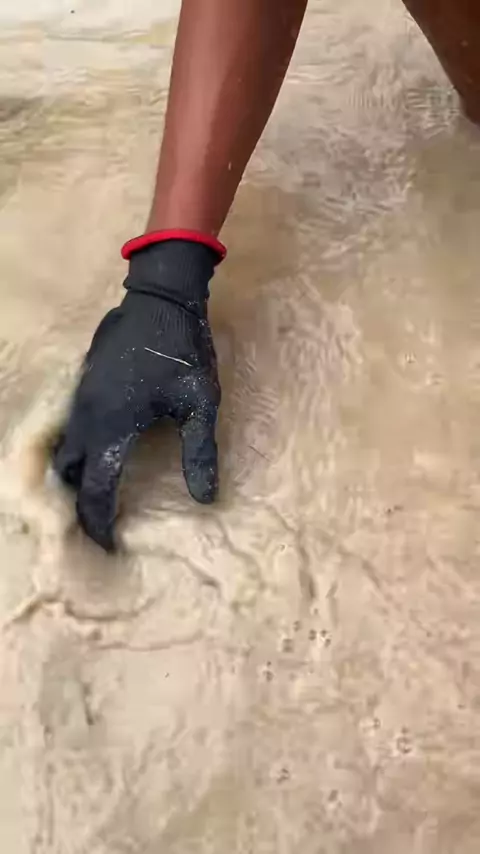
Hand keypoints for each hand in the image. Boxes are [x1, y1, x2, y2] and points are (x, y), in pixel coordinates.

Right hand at [53, 239, 221, 550]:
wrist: (160, 296)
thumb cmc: (183, 348)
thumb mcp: (200, 402)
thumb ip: (200, 451)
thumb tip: (206, 499)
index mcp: (112, 426)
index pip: (96, 489)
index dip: (100, 523)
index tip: (109, 547)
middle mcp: (87, 417)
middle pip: (70, 475)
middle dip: (81, 506)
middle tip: (101, 526)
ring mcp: (81, 398)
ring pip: (65, 451)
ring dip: (76, 478)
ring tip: (97, 498)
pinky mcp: (84, 385)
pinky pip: (70, 431)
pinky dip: (77, 454)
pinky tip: (98, 457)